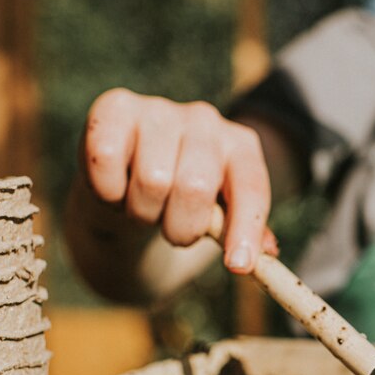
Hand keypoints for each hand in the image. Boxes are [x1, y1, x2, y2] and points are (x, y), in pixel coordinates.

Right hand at [80, 88, 276, 273]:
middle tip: (172, 233)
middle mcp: (205, 120)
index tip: (238, 265)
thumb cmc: (178, 204)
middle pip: (195, 187)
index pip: (250, 188)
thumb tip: (266, 253)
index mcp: (240, 146)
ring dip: (142, 212)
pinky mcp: (115, 108)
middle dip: (181, 228)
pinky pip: (108, 159)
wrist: (127, 183)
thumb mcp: (215, 217)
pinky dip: (108, 190)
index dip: (245, 228)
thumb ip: (240, 232)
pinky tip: (114, 188)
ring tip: (142, 207)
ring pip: (152, 180)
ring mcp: (160, 110)